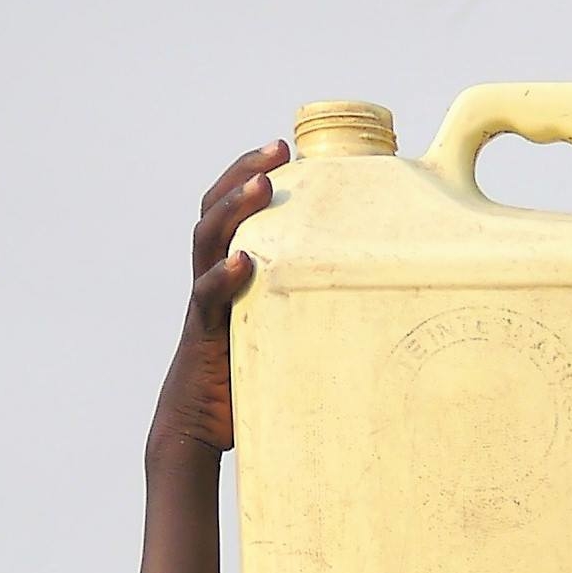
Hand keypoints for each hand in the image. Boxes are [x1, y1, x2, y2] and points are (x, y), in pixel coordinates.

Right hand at [155, 143, 283, 460]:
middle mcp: (211, 276)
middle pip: (217, 208)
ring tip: (261, 183)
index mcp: (228, 271)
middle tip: (277, 147)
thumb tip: (373, 310)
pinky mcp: (203, 333)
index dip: (251, 173)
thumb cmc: (246, 381)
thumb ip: (309, 314)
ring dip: (234, 208)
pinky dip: (225, 277)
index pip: (233, 208)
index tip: (285, 147)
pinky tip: (245, 262)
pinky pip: (209, 298)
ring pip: (208, 241)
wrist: (198, 426)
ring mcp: (203, 302)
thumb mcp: (282, 336)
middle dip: (244, 172)